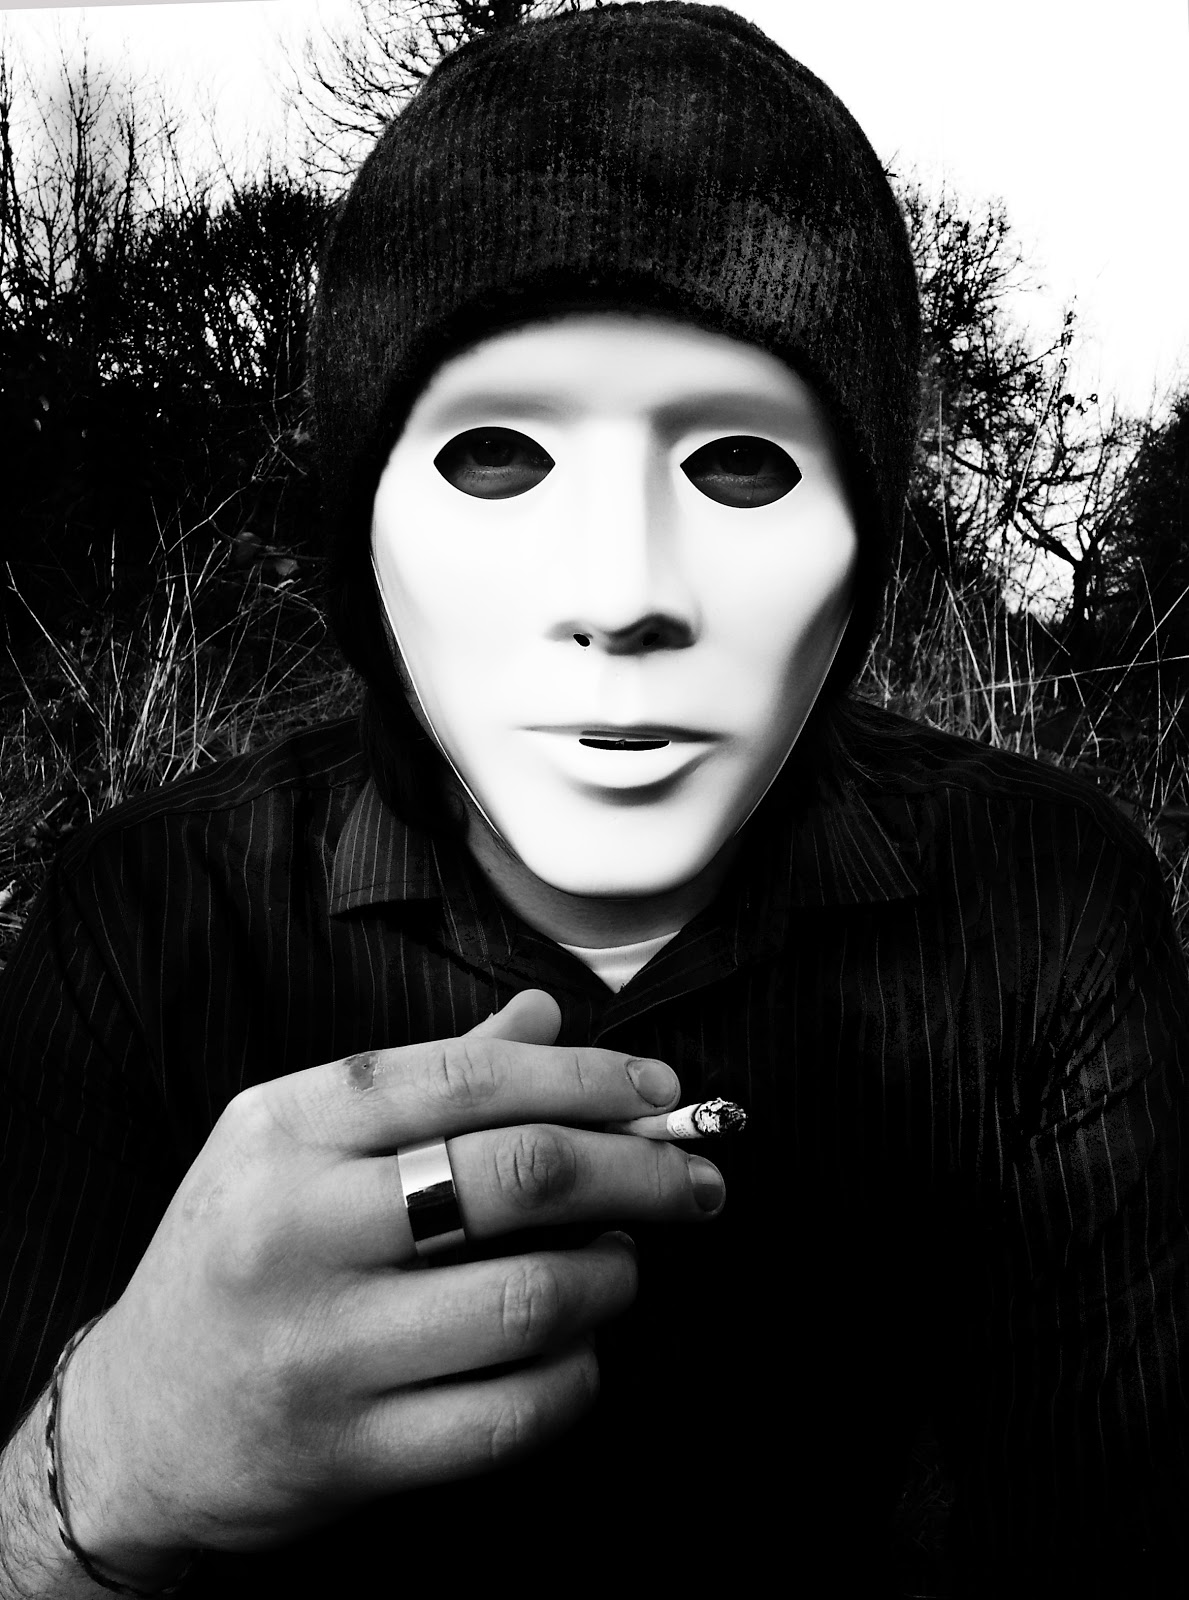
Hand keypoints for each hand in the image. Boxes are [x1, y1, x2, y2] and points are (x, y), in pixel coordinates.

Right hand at [60, 990, 721, 1575]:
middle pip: (520, 1178)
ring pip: (534, 1299)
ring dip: (615, 1277)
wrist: (136, 1423)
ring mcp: (322, 1349)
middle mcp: (297, 1228)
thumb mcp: (293, 1142)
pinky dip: (579, 1376)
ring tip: (622, 1264)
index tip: (660, 1093)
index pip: (468, 1076)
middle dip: (640, 1171)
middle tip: (697, 1178)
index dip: (588, 1079)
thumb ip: (424, 1078)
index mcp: (284, 1129)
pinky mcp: (351, 1454)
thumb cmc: (237, 1255)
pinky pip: (515, 1415)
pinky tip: (579, 1349)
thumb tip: (547, 1018)